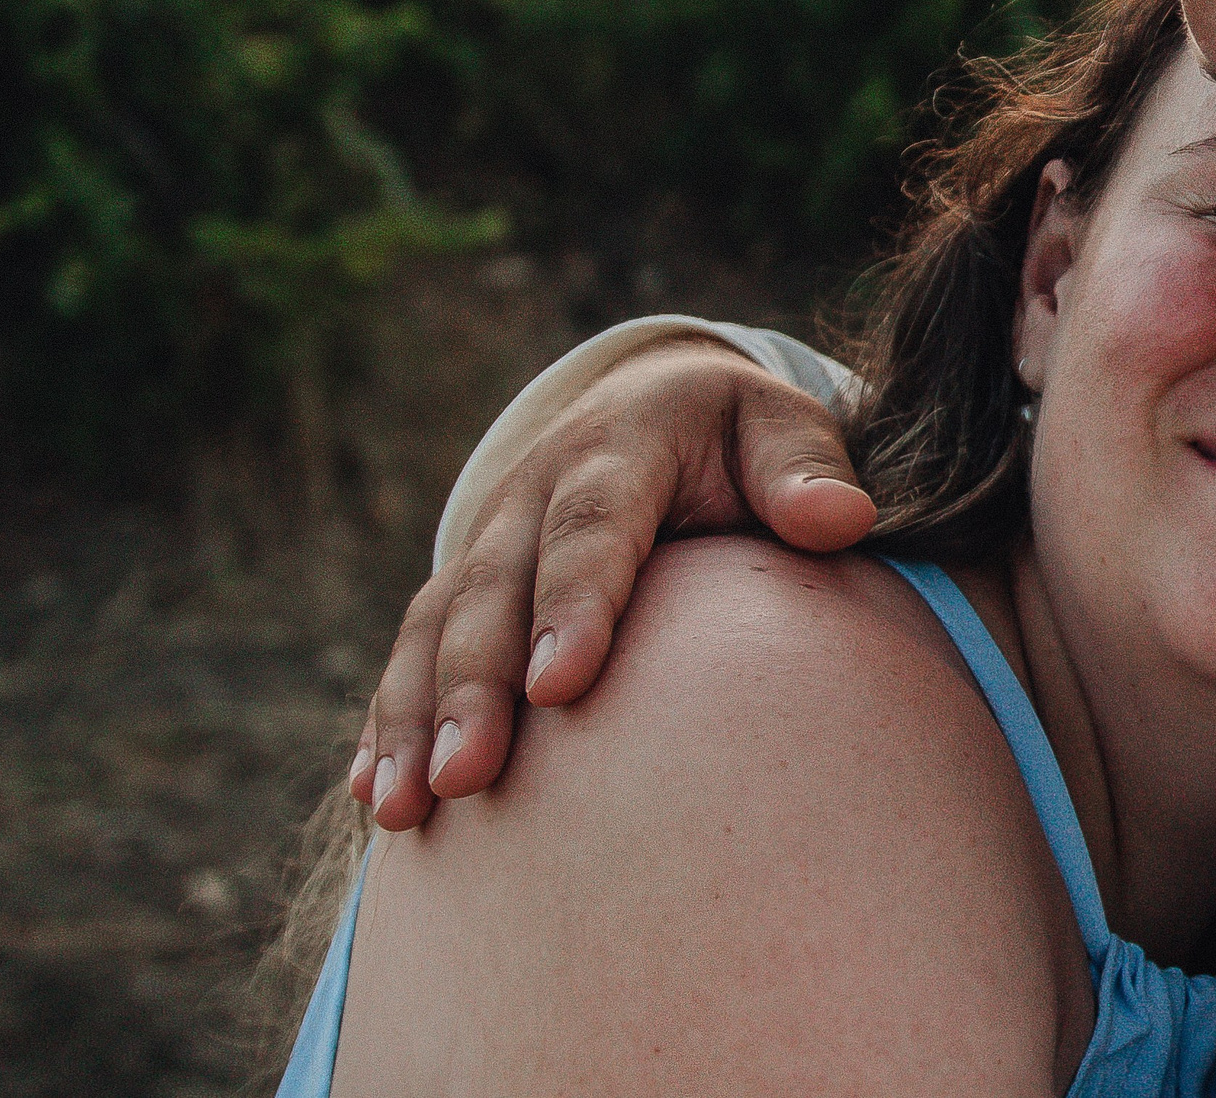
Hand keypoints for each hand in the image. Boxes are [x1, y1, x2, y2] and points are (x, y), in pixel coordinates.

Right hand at [351, 334, 876, 829]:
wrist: (654, 408)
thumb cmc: (738, 440)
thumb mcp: (780, 429)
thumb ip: (805, 471)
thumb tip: (840, 520)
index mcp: (618, 450)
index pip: (593, 528)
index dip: (573, 603)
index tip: (562, 687)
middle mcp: (534, 495)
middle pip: (495, 593)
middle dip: (473, 685)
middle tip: (466, 774)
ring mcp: (490, 544)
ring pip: (436, 630)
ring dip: (414, 718)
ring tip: (406, 807)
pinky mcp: (462, 587)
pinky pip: (411, 654)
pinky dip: (388, 723)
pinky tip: (376, 797)